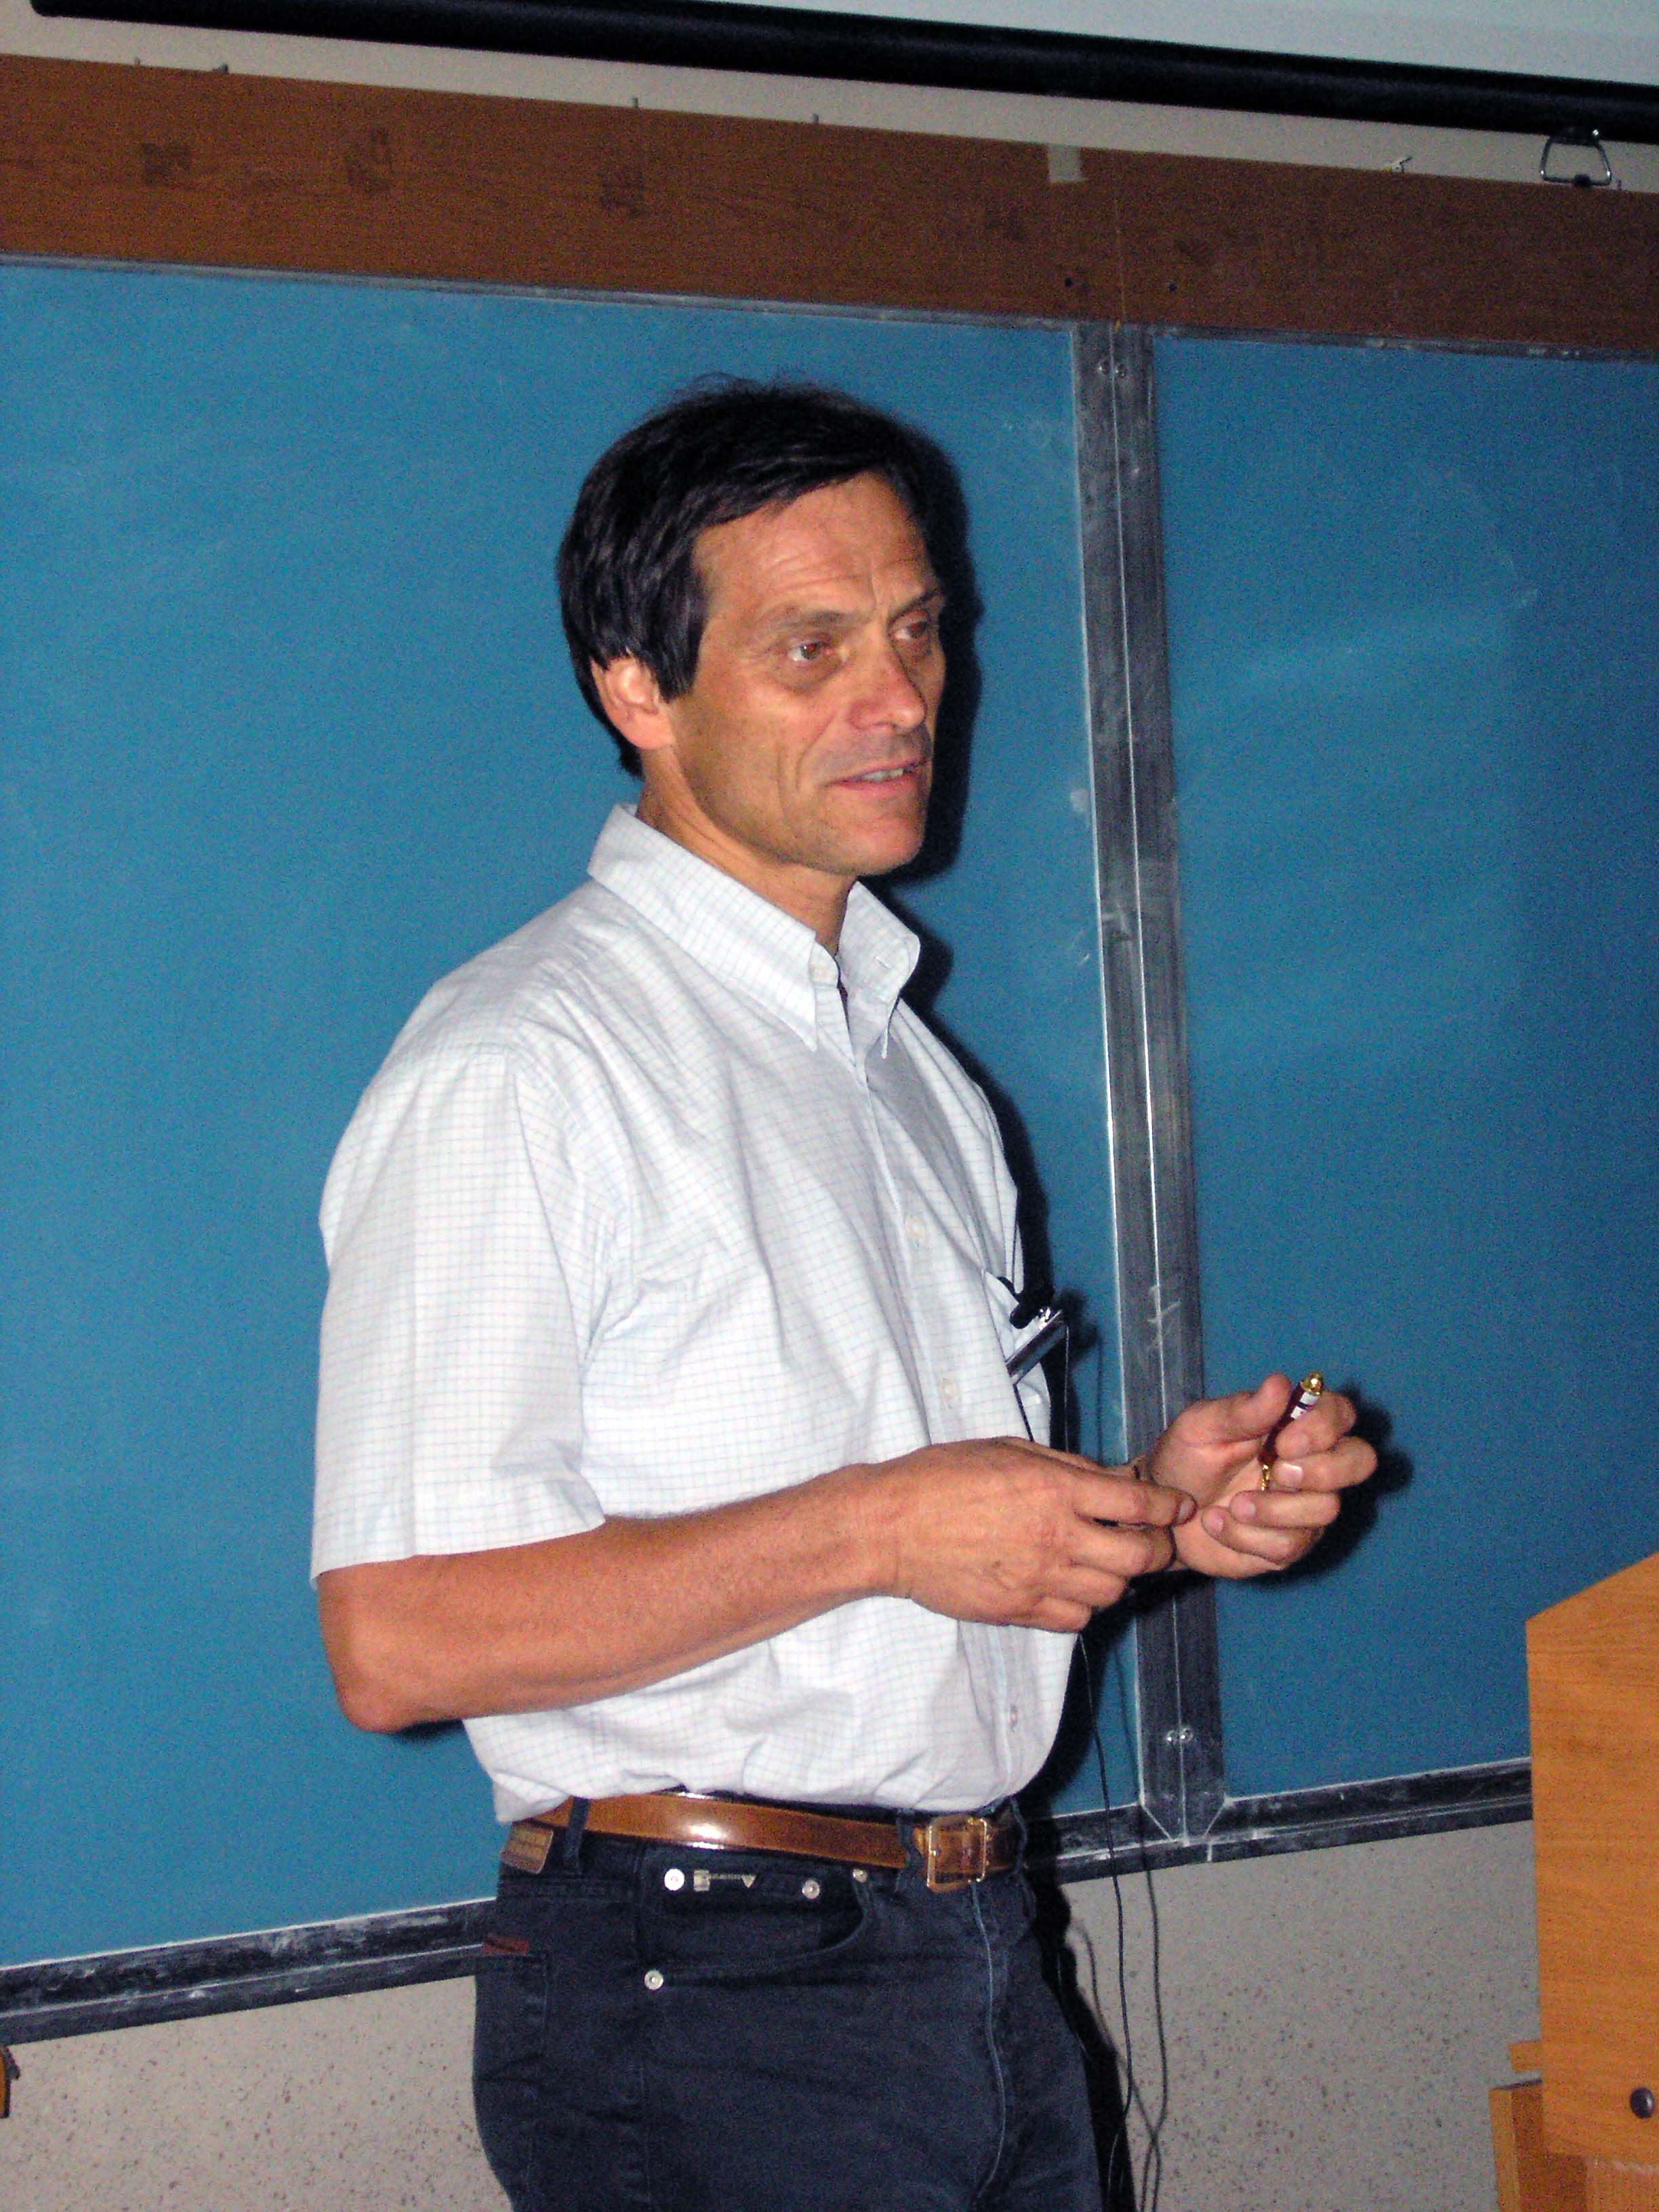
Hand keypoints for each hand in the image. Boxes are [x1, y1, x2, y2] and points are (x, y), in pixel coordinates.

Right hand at [871, 1436, 1194, 1631]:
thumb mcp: (1010, 1450)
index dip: (1168, 1506)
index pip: (1137, 1502)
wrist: (892, 1526)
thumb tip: (1111, 1479)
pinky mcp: (1020, 1610)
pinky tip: (1070, 1586)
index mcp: (1056, 1488)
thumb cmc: (943, 1477)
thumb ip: (1066, 1467)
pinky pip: (1076, 1618)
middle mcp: (1057, 1536)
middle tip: (1152, 1541)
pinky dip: (1084, 1605)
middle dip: (1157, 1549)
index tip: (1178, 1507)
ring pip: (1112, 1592)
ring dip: (1118, 1578)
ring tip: (1105, 1563)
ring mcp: (1040, 1578)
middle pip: (1139, 1556)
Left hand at [1149, 1375, 1376, 1579]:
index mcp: (1295, 1424)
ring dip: (1272, 1510)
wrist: (1163, 1510)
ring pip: (1326, 1509)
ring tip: (1230, 1505)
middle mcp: (1313, 1464)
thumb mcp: (1202, 1426)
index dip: (1325, 1427)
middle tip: (1275, 1473)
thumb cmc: (1187, 1456)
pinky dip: (1246, 1536)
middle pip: (1360, 1460)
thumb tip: (1280, 1383)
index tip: (1284, 1440)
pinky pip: (1290, 1546)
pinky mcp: (1291, 1545)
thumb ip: (1243, 1410)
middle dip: (1324, 1470)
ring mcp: (1306, 1507)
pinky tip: (1217, 1523)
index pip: (1341, 1413)